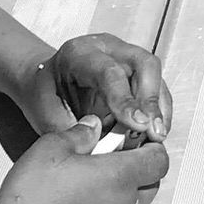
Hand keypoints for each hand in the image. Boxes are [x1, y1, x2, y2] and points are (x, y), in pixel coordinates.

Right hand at [0, 121, 169, 203]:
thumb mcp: (53, 146)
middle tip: (111, 159)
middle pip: (151, 186)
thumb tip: (96, 126)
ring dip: (121, 195)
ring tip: (90, 185)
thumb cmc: (33, 191)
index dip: (152, 148)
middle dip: (139, 171)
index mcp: (119, 176)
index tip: (134, 141)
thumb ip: (82, 133)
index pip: (159, 161)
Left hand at [20, 34, 171, 142]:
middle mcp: (107, 49)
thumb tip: (105, 154)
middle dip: (151, 100)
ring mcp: (124, 57)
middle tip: (153, 132)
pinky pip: (156, 89)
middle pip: (143, 64)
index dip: (125, 99)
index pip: (109, 72)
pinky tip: (155, 133)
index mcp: (80, 54)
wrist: (43, 83)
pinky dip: (159, 112)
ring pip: (154, 75)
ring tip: (157, 137)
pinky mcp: (136, 73)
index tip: (137, 125)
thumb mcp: (48, 115)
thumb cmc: (45, 97)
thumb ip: (76, 133)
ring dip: (159, 109)